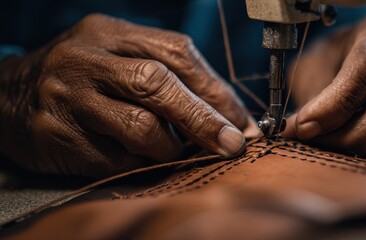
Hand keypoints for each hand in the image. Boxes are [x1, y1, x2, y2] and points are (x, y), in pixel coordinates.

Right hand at [0, 14, 255, 177]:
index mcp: (111, 33)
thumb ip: (172, 78)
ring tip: (169, 150)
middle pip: (158, 85)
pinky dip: (138, 164)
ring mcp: (67, 98)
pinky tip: (136, 158)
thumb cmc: (84, 79)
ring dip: (168, 148)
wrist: (8, 97)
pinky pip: (116, 160)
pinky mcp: (56, 136)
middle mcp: (86, 59)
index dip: (215, 91)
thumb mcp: (121, 59)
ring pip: (141, 128)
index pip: (177, 54)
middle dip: (203, 119)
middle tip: (232, 144)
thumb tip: (229, 117)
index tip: (240, 120)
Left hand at [283, 14, 365, 166]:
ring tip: (332, 153)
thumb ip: (311, 96)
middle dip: (358, 133)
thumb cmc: (334, 60)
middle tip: (320, 144)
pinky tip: (350, 158)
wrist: (352, 65)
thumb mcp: (316, 65)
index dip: (336, 103)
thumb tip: (299, 132)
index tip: (306, 125)